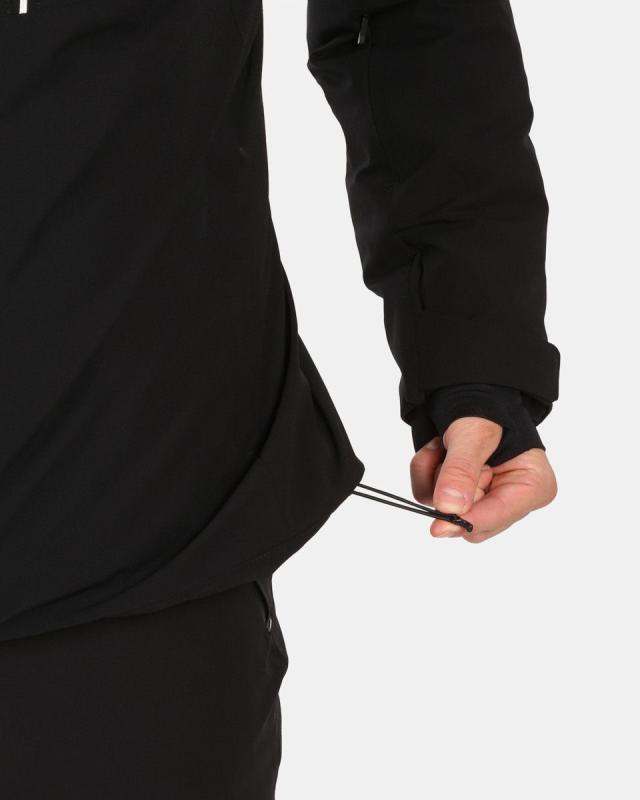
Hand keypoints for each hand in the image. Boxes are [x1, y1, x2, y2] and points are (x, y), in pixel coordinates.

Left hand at [409, 417, 556, 542]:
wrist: (469, 396)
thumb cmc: (484, 411)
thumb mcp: (474, 434)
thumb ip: (461, 470)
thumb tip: (450, 508)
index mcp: (534, 486)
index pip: (499, 515)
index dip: (467, 521)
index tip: (438, 527)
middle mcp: (512, 501)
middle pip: (470, 523)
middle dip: (449, 486)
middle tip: (444, 452)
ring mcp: (484, 502)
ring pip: (445, 511)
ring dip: (432, 474)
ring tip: (441, 445)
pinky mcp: (461, 499)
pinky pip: (430, 499)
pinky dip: (425, 473)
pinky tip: (436, 452)